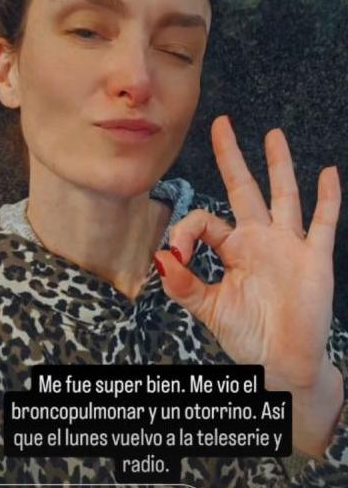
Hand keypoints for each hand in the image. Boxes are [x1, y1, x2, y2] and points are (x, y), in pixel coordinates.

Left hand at [154, 116, 342, 452]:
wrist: (282, 363)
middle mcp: (260, 240)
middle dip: (232, 157)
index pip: (206, 220)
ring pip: (283, 195)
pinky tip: (329, 173)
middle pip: (243, 189)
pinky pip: (323, 222)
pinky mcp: (314, 258)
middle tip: (221, 124)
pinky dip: (328, 198)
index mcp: (233, 249)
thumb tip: (158, 259)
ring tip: (273, 135)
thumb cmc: (248, 336)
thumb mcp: (209, 309)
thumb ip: (185, 284)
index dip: (186, 231)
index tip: (177, 256)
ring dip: (279, 165)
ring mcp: (288, 246)